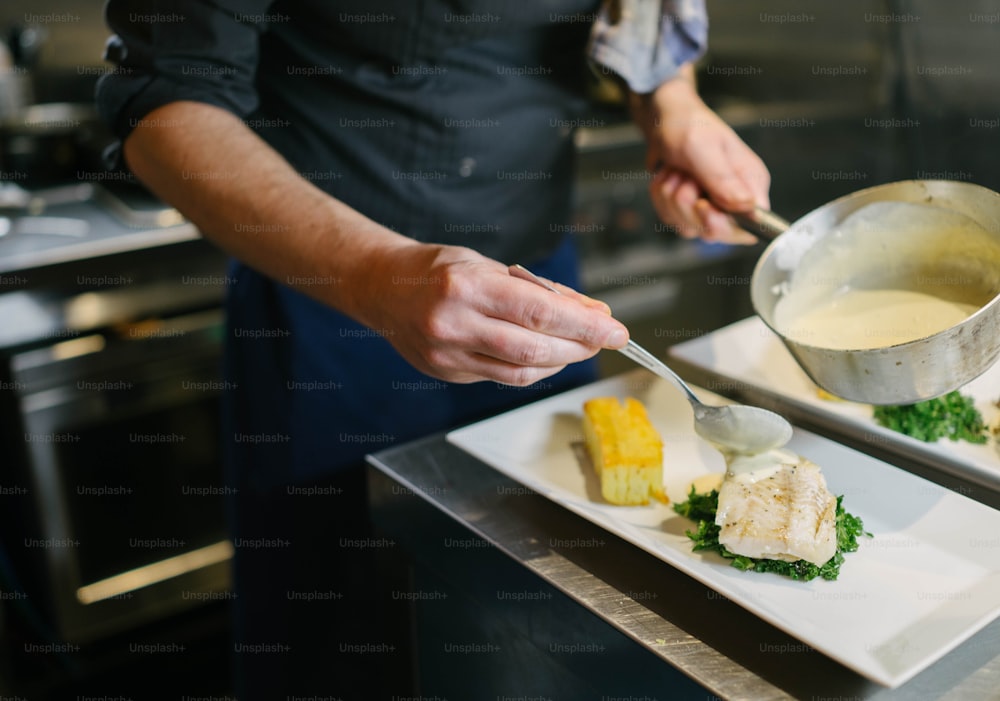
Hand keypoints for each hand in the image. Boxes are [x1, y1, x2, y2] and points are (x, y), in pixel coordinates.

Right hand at [363, 244, 628, 384]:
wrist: (381, 288)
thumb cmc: (437, 269)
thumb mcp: (488, 265)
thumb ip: (538, 290)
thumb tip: (591, 310)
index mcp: (465, 287)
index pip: (539, 312)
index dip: (585, 325)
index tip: (616, 329)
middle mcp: (454, 325)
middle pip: (534, 349)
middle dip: (580, 346)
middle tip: (608, 338)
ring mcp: (448, 355)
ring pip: (521, 372)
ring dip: (561, 362)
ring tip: (581, 345)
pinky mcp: (448, 373)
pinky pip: (503, 377)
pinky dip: (534, 369)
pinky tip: (548, 356)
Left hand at [633, 72, 770, 244]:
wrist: (663, 118)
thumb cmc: (689, 125)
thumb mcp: (703, 147)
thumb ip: (723, 179)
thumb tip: (748, 206)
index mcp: (751, 184)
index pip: (749, 226)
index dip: (722, 223)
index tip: (702, 204)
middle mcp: (735, 200)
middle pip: (713, 232)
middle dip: (688, 205)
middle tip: (686, 176)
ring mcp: (711, 207)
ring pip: (687, 226)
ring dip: (671, 197)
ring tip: (677, 169)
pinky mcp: (688, 210)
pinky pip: (670, 218)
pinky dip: (661, 196)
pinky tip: (668, 175)